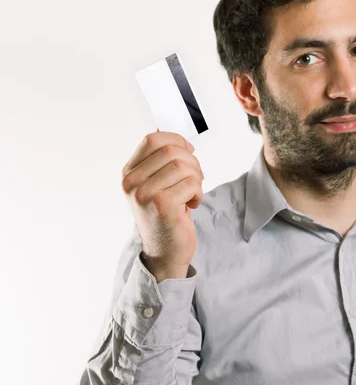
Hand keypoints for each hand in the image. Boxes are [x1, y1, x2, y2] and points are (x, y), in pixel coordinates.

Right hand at [121, 130, 202, 281]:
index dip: (177, 141)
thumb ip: (159, 160)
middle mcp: (132, 182)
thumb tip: (169, 133)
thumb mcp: (156, 184)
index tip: (189, 152)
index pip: (153, 139)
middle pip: (172, 151)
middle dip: (192, 162)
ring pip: (184, 166)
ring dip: (197, 178)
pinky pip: (191, 183)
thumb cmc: (165, 214)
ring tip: (192, 193)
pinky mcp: (162, 206)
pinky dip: (198, 192)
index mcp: (129, 173)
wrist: (165, 251)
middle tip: (195, 179)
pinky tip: (192, 204)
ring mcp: (145, 194)